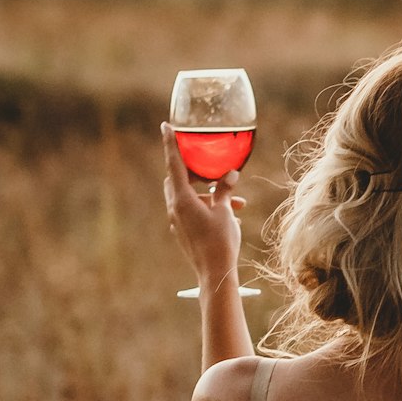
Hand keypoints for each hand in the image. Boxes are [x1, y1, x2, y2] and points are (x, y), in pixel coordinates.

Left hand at [162, 123, 246, 283]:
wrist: (214, 274)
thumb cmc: (220, 241)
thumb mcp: (225, 211)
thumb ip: (224, 190)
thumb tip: (230, 175)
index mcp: (182, 199)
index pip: (174, 164)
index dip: (171, 144)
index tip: (166, 126)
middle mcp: (175, 208)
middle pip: (177, 180)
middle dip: (192, 172)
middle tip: (209, 168)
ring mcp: (178, 221)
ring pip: (188, 197)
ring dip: (207, 194)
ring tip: (235, 201)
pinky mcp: (184, 231)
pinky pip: (192, 211)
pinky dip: (207, 207)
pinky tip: (230, 215)